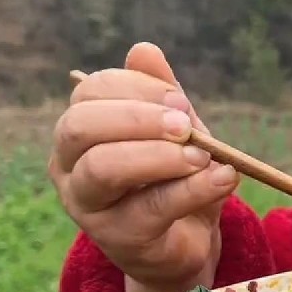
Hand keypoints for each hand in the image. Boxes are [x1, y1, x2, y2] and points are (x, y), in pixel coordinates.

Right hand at [49, 42, 239, 291]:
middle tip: (187, 126)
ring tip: (204, 157)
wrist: (187, 242)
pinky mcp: (118, 239)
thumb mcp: (175, 132)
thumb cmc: (175, 178)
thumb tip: (144, 49)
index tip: (181, 99)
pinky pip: (150, 208)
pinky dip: (192, 189)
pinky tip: (223, 178)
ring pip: (104, 168)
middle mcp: (68, 166)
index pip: (90, 92)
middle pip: (80, 126)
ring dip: (160, 155)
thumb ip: (161, 95)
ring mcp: (87, 206)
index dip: (136, 88)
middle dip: (138, 118)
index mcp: (80, 130)